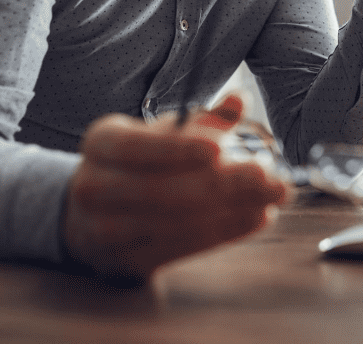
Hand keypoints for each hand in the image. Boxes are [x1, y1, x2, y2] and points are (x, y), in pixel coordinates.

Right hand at [62, 95, 287, 279]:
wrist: (92, 214)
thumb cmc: (140, 161)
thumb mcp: (163, 134)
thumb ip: (204, 120)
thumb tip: (240, 101)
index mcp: (101, 143)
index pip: (136, 147)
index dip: (176, 149)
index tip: (219, 148)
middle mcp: (94, 186)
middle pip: (159, 190)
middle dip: (219, 184)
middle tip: (267, 176)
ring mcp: (104, 230)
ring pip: (173, 223)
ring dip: (229, 211)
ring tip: (269, 198)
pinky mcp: (126, 262)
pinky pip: (181, 248)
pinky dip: (223, 232)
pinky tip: (256, 217)